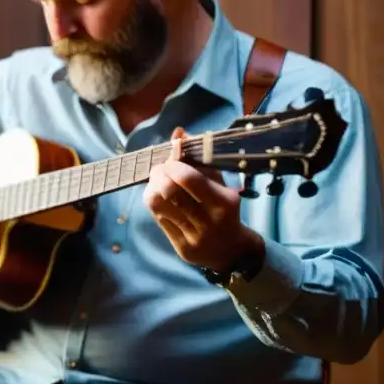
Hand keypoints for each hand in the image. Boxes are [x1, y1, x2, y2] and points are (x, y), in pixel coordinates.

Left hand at [144, 127, 264, 271]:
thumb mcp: (218, 182)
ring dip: (152, 186)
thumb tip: (178, 132)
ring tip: (158, 181)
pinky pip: (157, 217)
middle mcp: (209, 221)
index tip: (172, 158)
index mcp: (224, 202)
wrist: (231, 251)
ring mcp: (194, 236)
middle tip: (161, 168)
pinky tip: (159, 196)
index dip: (172, 162)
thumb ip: (199, 157)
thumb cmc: (223, 208)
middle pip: (169, 190)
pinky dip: (153, 200)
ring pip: (157, 203)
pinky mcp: (181, 247)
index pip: (189, 178)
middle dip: (159, 172)